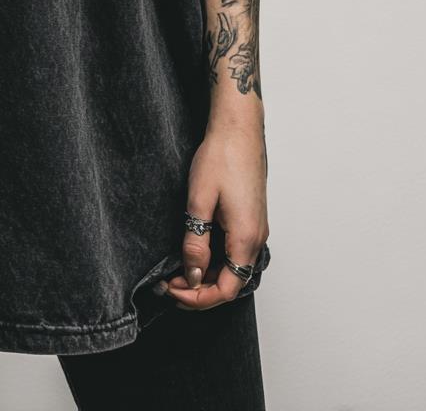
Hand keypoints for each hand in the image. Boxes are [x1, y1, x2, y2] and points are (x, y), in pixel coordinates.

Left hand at [162, 120, 268, 310]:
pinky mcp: (251, 219)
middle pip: (231, 282)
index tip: (172, 290)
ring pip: (233, 268)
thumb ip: (196, 242)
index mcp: (246, 238)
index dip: (198, 298)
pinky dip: (215, 260)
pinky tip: (195, 251)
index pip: (226, 289)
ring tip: (177, 270)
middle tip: (168, 283)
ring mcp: (256, 228)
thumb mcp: (199, 201)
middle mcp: (257, 238)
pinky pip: (235, 251)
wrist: (238, 129)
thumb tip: (193, 275)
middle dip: (199, 289)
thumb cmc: (221, 157)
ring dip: (207, 275)